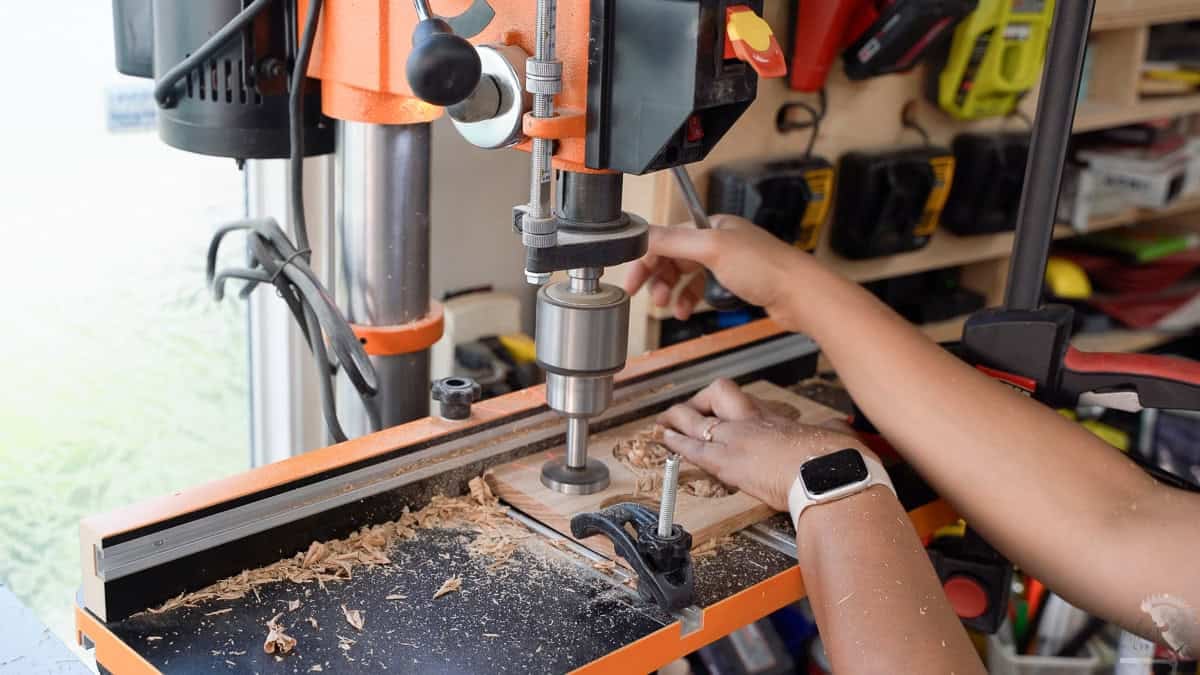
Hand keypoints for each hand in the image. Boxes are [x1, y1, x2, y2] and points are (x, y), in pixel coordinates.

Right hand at [623, 216, 805, 323]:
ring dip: (673, 292)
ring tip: (671, 308)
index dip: (646, 260)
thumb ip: (673, 240)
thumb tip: (641, 233)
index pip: (666, 239)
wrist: (800, 294)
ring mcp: (727, 262)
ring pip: (685, 275)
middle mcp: (717, 240)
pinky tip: (688, 311)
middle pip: (673, 257)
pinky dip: (690, 299)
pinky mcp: (735, 282)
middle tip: (653, 299)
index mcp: (710, 225)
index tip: (632, 282)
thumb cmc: (766, 268)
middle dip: (658, 279)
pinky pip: (701, 289)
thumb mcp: (712, 249)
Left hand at [656, 379, 872, 511]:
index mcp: (778, 419)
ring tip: (663, 423)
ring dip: (677, 420)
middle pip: (717, 396)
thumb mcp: (836, 438)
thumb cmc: (839, 462)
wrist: (832, 478)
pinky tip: (665, 440)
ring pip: (696, 419)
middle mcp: (754, 423)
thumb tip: (837, 432)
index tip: (723, 412)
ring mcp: (739, 440)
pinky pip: (694, 448)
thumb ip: (830, 433)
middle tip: (685, 412)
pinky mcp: (730, 464)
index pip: (744, 403)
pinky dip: (677, 443)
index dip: (728, 406)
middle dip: (698, 404)